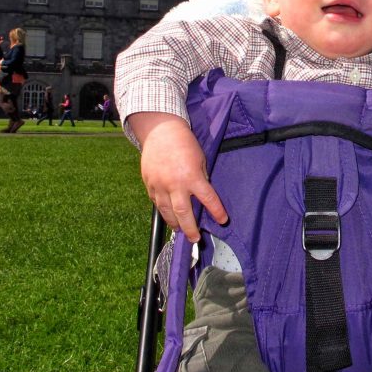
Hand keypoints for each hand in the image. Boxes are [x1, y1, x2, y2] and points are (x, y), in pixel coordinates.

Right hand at [128, 112, 227, 242]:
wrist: (160, 131)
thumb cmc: (184, 143)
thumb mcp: (201, 159)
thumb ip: (201, 178)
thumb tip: (202, 194)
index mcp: (192, 177)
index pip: (208, 199)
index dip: (217, 211)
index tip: (222, 220)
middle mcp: (175, 184)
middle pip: (183, 213)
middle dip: (190, 229)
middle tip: (195, 239)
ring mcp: (160, 185)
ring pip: (167, 212)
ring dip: (174, 223)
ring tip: (180, 230)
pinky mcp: (149, 184)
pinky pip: (156, 203)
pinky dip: (163, 211)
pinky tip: (168, 215)